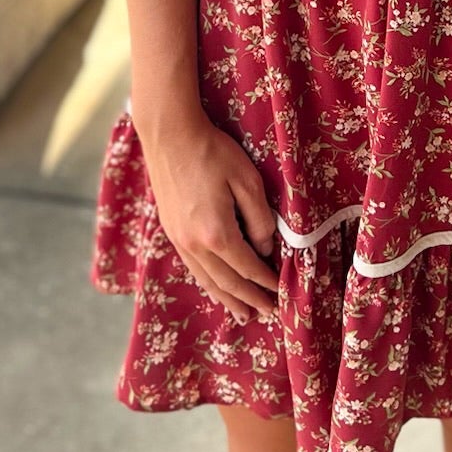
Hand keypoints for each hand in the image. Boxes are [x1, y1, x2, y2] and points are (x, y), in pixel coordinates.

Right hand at [141, 113, 280, 325]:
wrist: (170, 136)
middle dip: (250, 299)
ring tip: (244, 315)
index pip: (248, 268)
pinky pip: (193, 268)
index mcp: (217, 233)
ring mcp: (179, 240)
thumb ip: (260, 219)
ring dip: (228, 299)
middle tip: (269, 313)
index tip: (282, 293)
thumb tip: (264, 249)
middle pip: (227, 282)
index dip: (266, 283)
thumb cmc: (213, 152)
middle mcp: (195, 244)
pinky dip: (209, 284)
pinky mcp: (171, 231)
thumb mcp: (247, 180)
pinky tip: (216, 288)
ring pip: (207, 280)